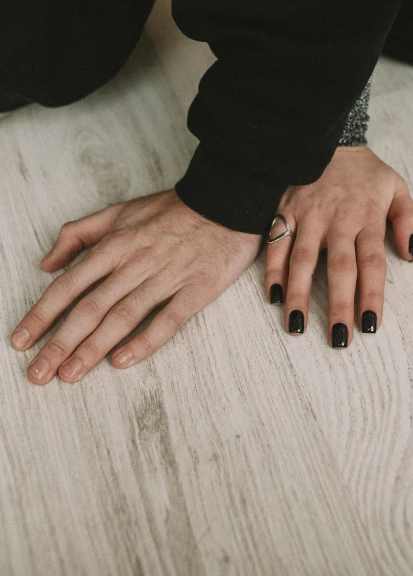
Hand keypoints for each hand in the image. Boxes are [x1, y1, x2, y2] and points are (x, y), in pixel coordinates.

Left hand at [10, 189, 261, 383]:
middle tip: (39, 373)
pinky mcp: (196, 289)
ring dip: (93, 348)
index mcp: (115, 245)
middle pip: (90, 307)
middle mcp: (135, 263)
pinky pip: (168, 319)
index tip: (21, 340)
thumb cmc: (173, 209)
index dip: (42, 314)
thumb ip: (80, 233)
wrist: (226, 200)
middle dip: (60, 342)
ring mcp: (166, 277)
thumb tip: (48, 262)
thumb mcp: (120, 211)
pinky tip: (122, 361)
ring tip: (70, 375)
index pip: (69, 284)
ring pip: (123, 317)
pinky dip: (145, 341)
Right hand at [264, 146, 412, 346]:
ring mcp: (308, 216)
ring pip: (302, 261)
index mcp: (367, 217)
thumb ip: (407, 219)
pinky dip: (273, 271)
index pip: (372, 263)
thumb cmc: (364, 172)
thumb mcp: (397, 186)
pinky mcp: (285, 211)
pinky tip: (273, 297)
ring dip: (298, 295)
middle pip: (338, 269)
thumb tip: (409, 254)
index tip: (369, 325)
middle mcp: (337, 220)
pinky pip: (276, 244)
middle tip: (338, 339)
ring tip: (296, 326)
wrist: (326, 139)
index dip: (370, 295)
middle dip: (338, 306)